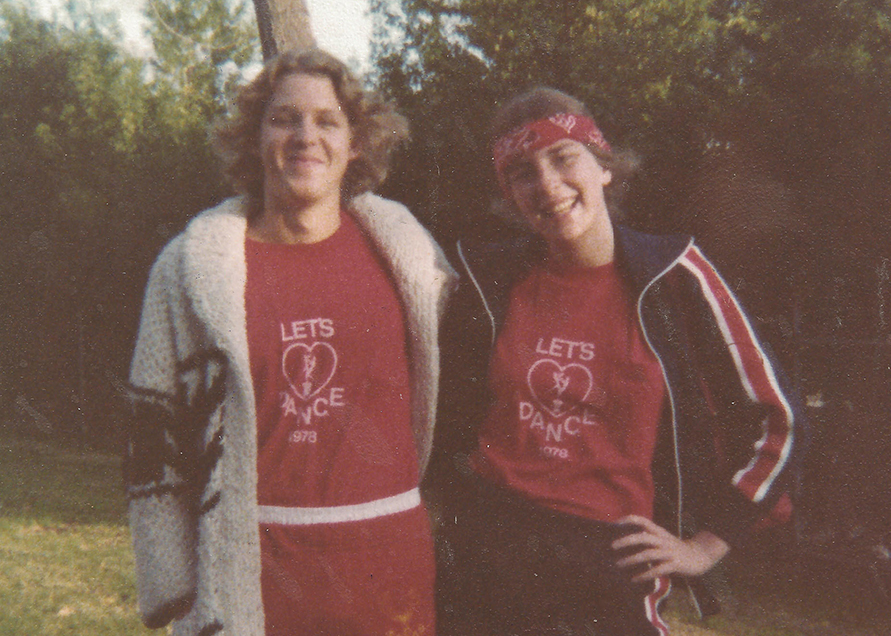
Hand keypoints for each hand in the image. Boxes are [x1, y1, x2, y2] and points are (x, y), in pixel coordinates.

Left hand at [611, 515, 729, 582]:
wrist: (700, 556)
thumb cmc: (675, 549)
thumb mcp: (663, 539)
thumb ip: (649, 539)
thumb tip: (626, 542)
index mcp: (659, 532)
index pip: (643, 520)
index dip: (629, 520)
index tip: (615, 524)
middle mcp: (663, 539)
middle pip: (643, 536)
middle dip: (626, 541)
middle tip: (612, 546)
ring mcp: (669, 552)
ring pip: (648, 553)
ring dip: (632, 559)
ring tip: (619, 564)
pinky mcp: (675, 564)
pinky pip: (658, 569)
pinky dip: (645, 574)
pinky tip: (635, 579)